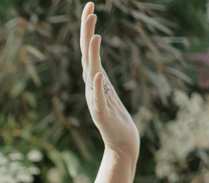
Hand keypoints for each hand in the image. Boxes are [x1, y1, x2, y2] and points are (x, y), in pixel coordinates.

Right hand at [81, 3, 139, 159]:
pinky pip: (98, 98)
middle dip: (87, 32)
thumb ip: (101, 82)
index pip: (89, 49)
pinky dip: (97, 86)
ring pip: (91, 71)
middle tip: (89, 9)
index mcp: (95, 79)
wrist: (121, 143)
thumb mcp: (109, 95)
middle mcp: (91, 85)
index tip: (90, 6)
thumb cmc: (118, 120)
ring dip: (93, 54)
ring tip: (96, 35)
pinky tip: (98, 74)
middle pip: (87, 54)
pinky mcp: (100, 114)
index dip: (88, 29)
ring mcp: (94, 99)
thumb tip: (96, 69)